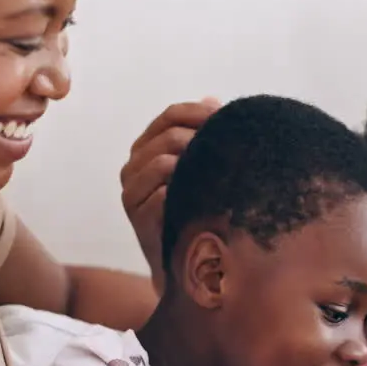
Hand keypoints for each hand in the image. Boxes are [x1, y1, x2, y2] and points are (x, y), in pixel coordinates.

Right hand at [120, 98, 219, 291]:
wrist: (189, 265)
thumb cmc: (199, 212)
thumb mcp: (203, 170)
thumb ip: (205, 136)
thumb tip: (214, 100)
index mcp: (147, 148)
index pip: (170, 115)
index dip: (200, 112)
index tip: (231, 117)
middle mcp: (133, 167)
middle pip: (168, 135)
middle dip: (203, 138)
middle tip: (234, 148)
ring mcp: (131, 192)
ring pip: (161, 161)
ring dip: (195, 164)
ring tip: (224, 174)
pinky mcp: (138, 217)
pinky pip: (161, 194)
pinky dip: (186, 192)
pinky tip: (210, 197)